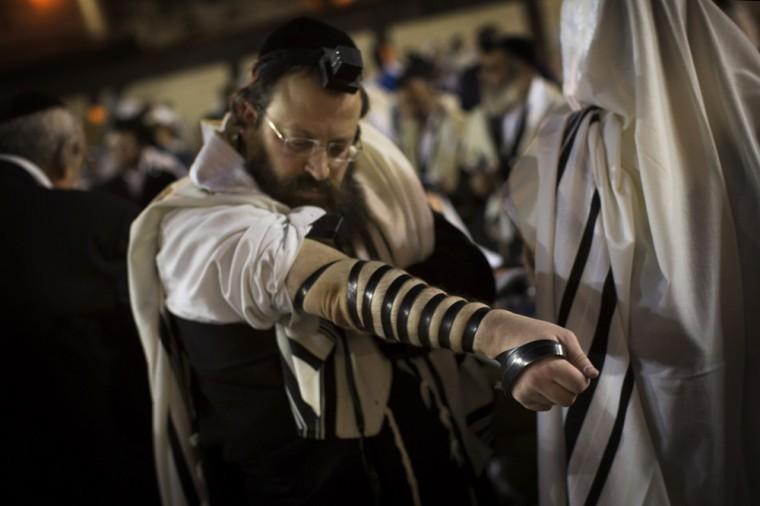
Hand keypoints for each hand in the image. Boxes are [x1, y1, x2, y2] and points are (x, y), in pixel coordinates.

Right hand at [475, 310, 598, 410]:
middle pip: (569, 400)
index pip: (579, 386)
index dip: (581, 376)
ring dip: (557, 391)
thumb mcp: (563, 336)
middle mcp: (536, 383)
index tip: (572, 366)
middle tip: (561, 371)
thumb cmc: (535, 333)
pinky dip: (545, 396)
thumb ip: (580, 357)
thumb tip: (593, 375)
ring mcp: (526, 392)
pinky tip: (538, 379)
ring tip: (547, 373)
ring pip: (556, 404)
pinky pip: (543, 406)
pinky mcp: (520, 397)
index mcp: (550, 367)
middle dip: (570, 387)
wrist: (504, 335)